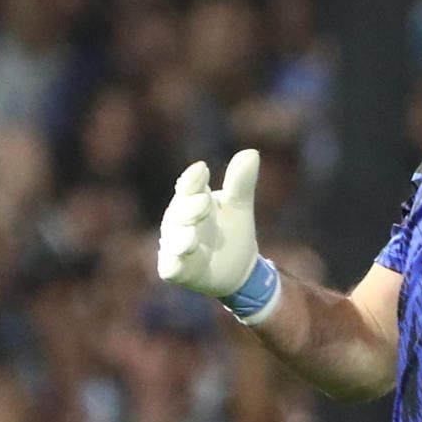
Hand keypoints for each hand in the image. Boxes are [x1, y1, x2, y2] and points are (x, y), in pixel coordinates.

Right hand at [156, 150, 262, 296]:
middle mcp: (179, 221)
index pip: (188, 185)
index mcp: (192, 199)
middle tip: (203, 202)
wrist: (238, 269)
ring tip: (191, 236)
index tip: (202, 169)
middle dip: (190, 208)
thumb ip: (241, 182)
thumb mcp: (239, 205)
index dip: (192, 178)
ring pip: (172, 239)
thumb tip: (251, 152)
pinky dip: (172, 264)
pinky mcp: (176, 269)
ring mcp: (175, 245)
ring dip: (181, 237)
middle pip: (179, 211)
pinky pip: (170, 266)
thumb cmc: (232, 230)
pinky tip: (178, 262)